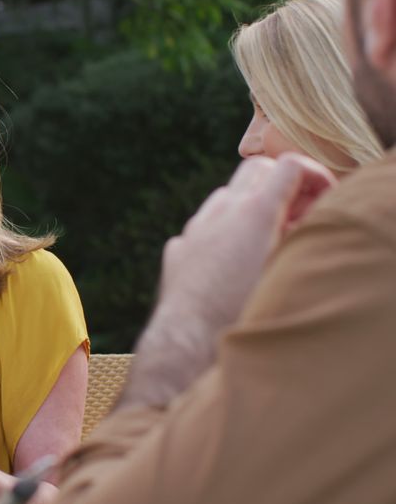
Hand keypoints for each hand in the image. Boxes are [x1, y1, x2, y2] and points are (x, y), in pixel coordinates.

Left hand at [158, 154, 334, 331]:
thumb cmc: (245, 309)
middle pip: (256, 170)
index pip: (290, 165)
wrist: (190, 338)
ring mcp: (195, 228)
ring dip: (249, 207)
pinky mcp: (178, 248)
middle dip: (280, 183)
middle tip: (298, 213)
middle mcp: (222, 211)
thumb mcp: (287, 267)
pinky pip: (203, 228)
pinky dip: (222, 232)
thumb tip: (305, 218)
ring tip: (266, 239)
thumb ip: (299, 234)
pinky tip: (231, 261)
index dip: (314, 175)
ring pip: (225, 197)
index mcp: (255, 211)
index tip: (324, 196)